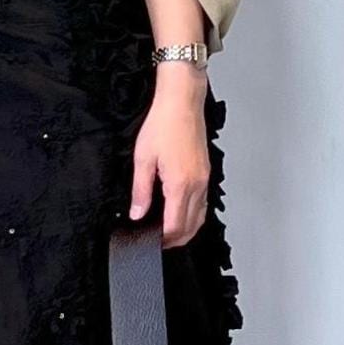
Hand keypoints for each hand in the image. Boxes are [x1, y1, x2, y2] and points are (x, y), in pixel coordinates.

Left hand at [128, 76, 209, 247]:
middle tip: (158, 243)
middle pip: (191, 226)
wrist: (182, 100)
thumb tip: (137, 214)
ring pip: (200, 216)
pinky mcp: (206, 171)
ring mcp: (204, 178)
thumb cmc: (163, 123)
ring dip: (187, 229)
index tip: (150, 243)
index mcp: (181, 184)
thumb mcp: (143, 158)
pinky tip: (181, 212)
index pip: (175, 226)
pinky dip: (194, 214)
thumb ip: (141, 191)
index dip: (164, 240)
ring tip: (168, 233)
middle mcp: (197, 185)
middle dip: (176, 239)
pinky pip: (203, 202)